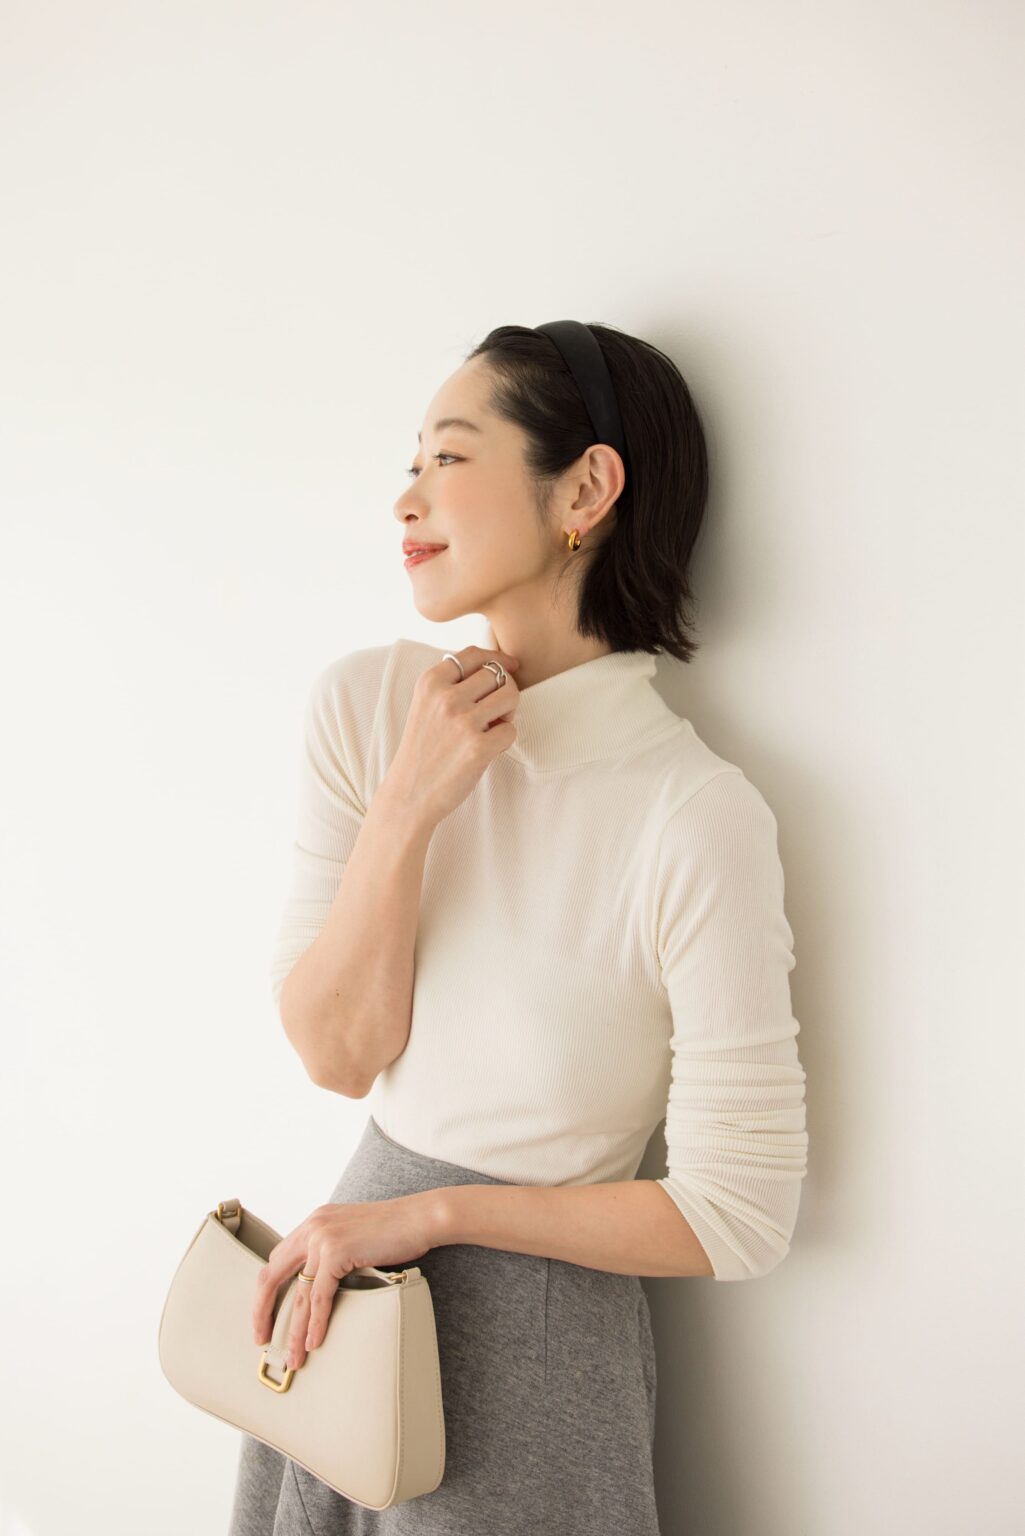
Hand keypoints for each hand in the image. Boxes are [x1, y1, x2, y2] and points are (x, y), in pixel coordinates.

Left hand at [252, 1191, 438, 1369]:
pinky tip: (314, 1343)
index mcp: (314, 1222)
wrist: (421, 1217)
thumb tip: (323, 1284)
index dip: (268, 1291)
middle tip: (261, 1339)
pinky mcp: (336, 1251)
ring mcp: (322, 1237)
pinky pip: (320, 1297)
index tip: (267, 1316)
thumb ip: (334, 1251)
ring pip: (299, 1294)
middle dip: (262, 1310)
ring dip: (294, 1330)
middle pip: (272, 1274)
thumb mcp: (354, 1236)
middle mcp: (312, 1226)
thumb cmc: (395, 1230)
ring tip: (294, 1357)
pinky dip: (316, 1323)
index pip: (277, 1259)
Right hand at [382, 646, 520, 828]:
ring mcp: (462, 721)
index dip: (498, 658)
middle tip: (495, 713)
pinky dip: (504, 741)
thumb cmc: (423, 750)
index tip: (512, 666)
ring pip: (511, 696)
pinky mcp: (478, 747)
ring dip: (508, 713)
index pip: (474, 654)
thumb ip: (453, 685)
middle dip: (504, 690)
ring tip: (492, 729)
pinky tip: (487, 750)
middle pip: (498, 674)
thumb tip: (501, 667)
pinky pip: (511, 731)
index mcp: (430, 682)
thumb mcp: (426, 706)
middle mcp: (445, 697)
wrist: (409, 794)